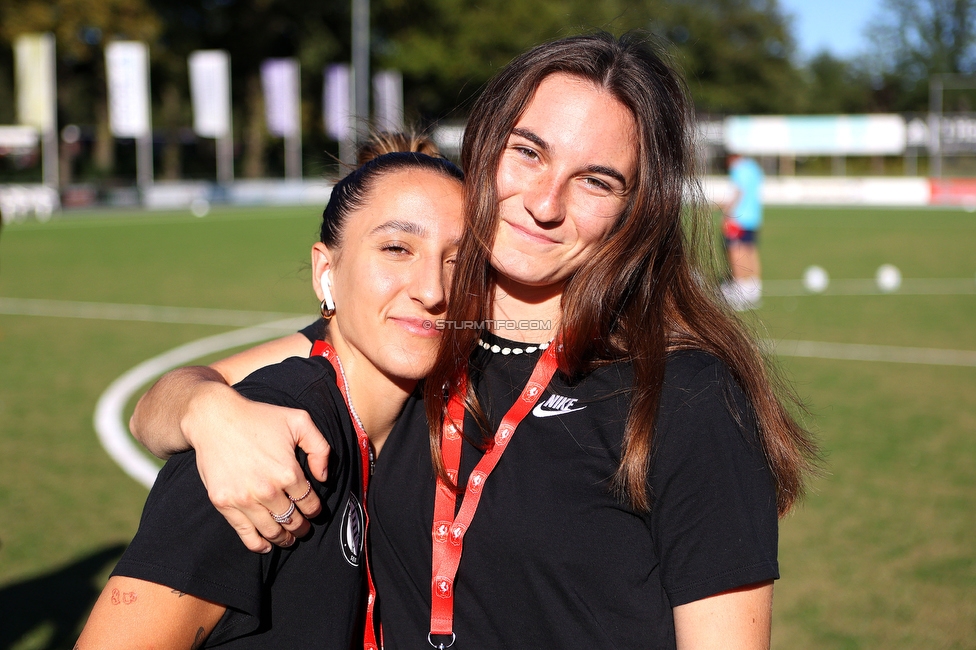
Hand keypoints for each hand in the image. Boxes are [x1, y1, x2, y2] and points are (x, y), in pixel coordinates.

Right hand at [183, 383, 330, 552]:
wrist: (214, 419)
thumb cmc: (258, 417)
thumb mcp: (299, 421)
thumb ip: (320, 447)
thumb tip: (323, 477)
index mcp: (288, 472)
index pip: (309, 503)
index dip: (315, 510)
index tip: (314, 511)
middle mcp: (267, 490)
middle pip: (292, 520)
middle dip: (302, 527)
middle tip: (304, 528)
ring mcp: (244, 499)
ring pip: (272, 531)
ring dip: (284, 538)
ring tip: (288, 538)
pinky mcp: (224, 503)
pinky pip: (245, 534)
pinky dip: (258, 545)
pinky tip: (266, 546)